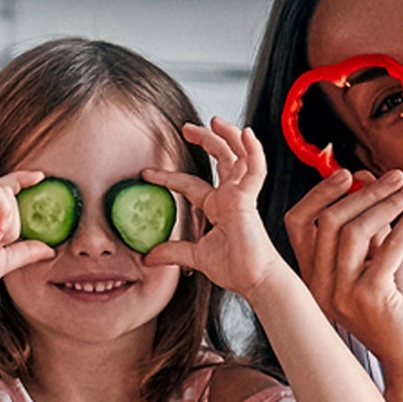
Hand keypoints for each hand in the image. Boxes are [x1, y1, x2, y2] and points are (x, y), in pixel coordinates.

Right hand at [0, 170, 56, 302]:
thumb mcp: (7, 258)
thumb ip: (26, 250)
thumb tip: (50, 249)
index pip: (3, 188)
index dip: (22, 180)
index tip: (41, 177)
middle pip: (9, 193)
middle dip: (13, 222)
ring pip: (4, 193)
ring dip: (8, 221)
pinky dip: (2, 213)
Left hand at [143, 118, 286, 296]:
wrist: (254, 280)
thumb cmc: (235, 268)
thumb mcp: (195, 257)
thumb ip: (173, 252)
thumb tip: (147, 257)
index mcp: (218, 206)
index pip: (190, 185)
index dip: (169, 177)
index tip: (147, 173)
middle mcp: (230, 196)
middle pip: (220, 159)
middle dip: (205, 140)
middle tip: (185, 128)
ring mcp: (242, 195)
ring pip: (238, 156)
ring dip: (227, 136)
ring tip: (213, 120)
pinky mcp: (250, 200)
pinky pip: (255, 170)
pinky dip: (253, 151)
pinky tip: (246, 133)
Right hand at [283, 167, 402, 373]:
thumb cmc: (394, 308)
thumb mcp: (375, 260)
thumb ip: (368, 226)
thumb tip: (367, 178)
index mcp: (312, 275)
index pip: (298, 223)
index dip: (320, 193)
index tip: (348, 173)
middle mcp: (318, 285)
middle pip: (329, 221)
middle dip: (365, 191)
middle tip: (397, 175)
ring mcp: (341, 293)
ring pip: (354, 231)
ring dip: (387, 202)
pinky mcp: (370, 298)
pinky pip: (388, 247)